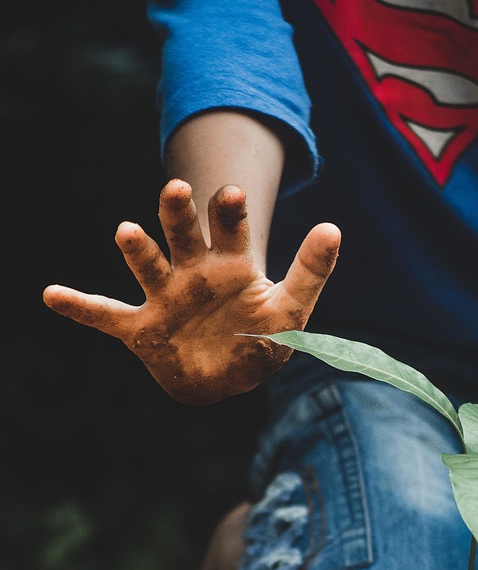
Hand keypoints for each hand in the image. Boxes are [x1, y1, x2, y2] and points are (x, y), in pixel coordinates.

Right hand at [43, 179, 339, 404]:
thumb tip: (334, 227)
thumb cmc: (263, 341)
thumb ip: (311, 272)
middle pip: (183, 234)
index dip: (228, 213)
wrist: (231, 379)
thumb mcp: (292, 310)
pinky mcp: (143, 328)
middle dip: (179, 213)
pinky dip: (80, 307)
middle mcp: (193, 272)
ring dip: (138, 248)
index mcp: (230, 263)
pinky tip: (52, 294)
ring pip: (149, 265)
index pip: (229, 229)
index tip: (231, 195)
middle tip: (176, 190)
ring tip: (127, 231)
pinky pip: (107, 315)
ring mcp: (165, 297)